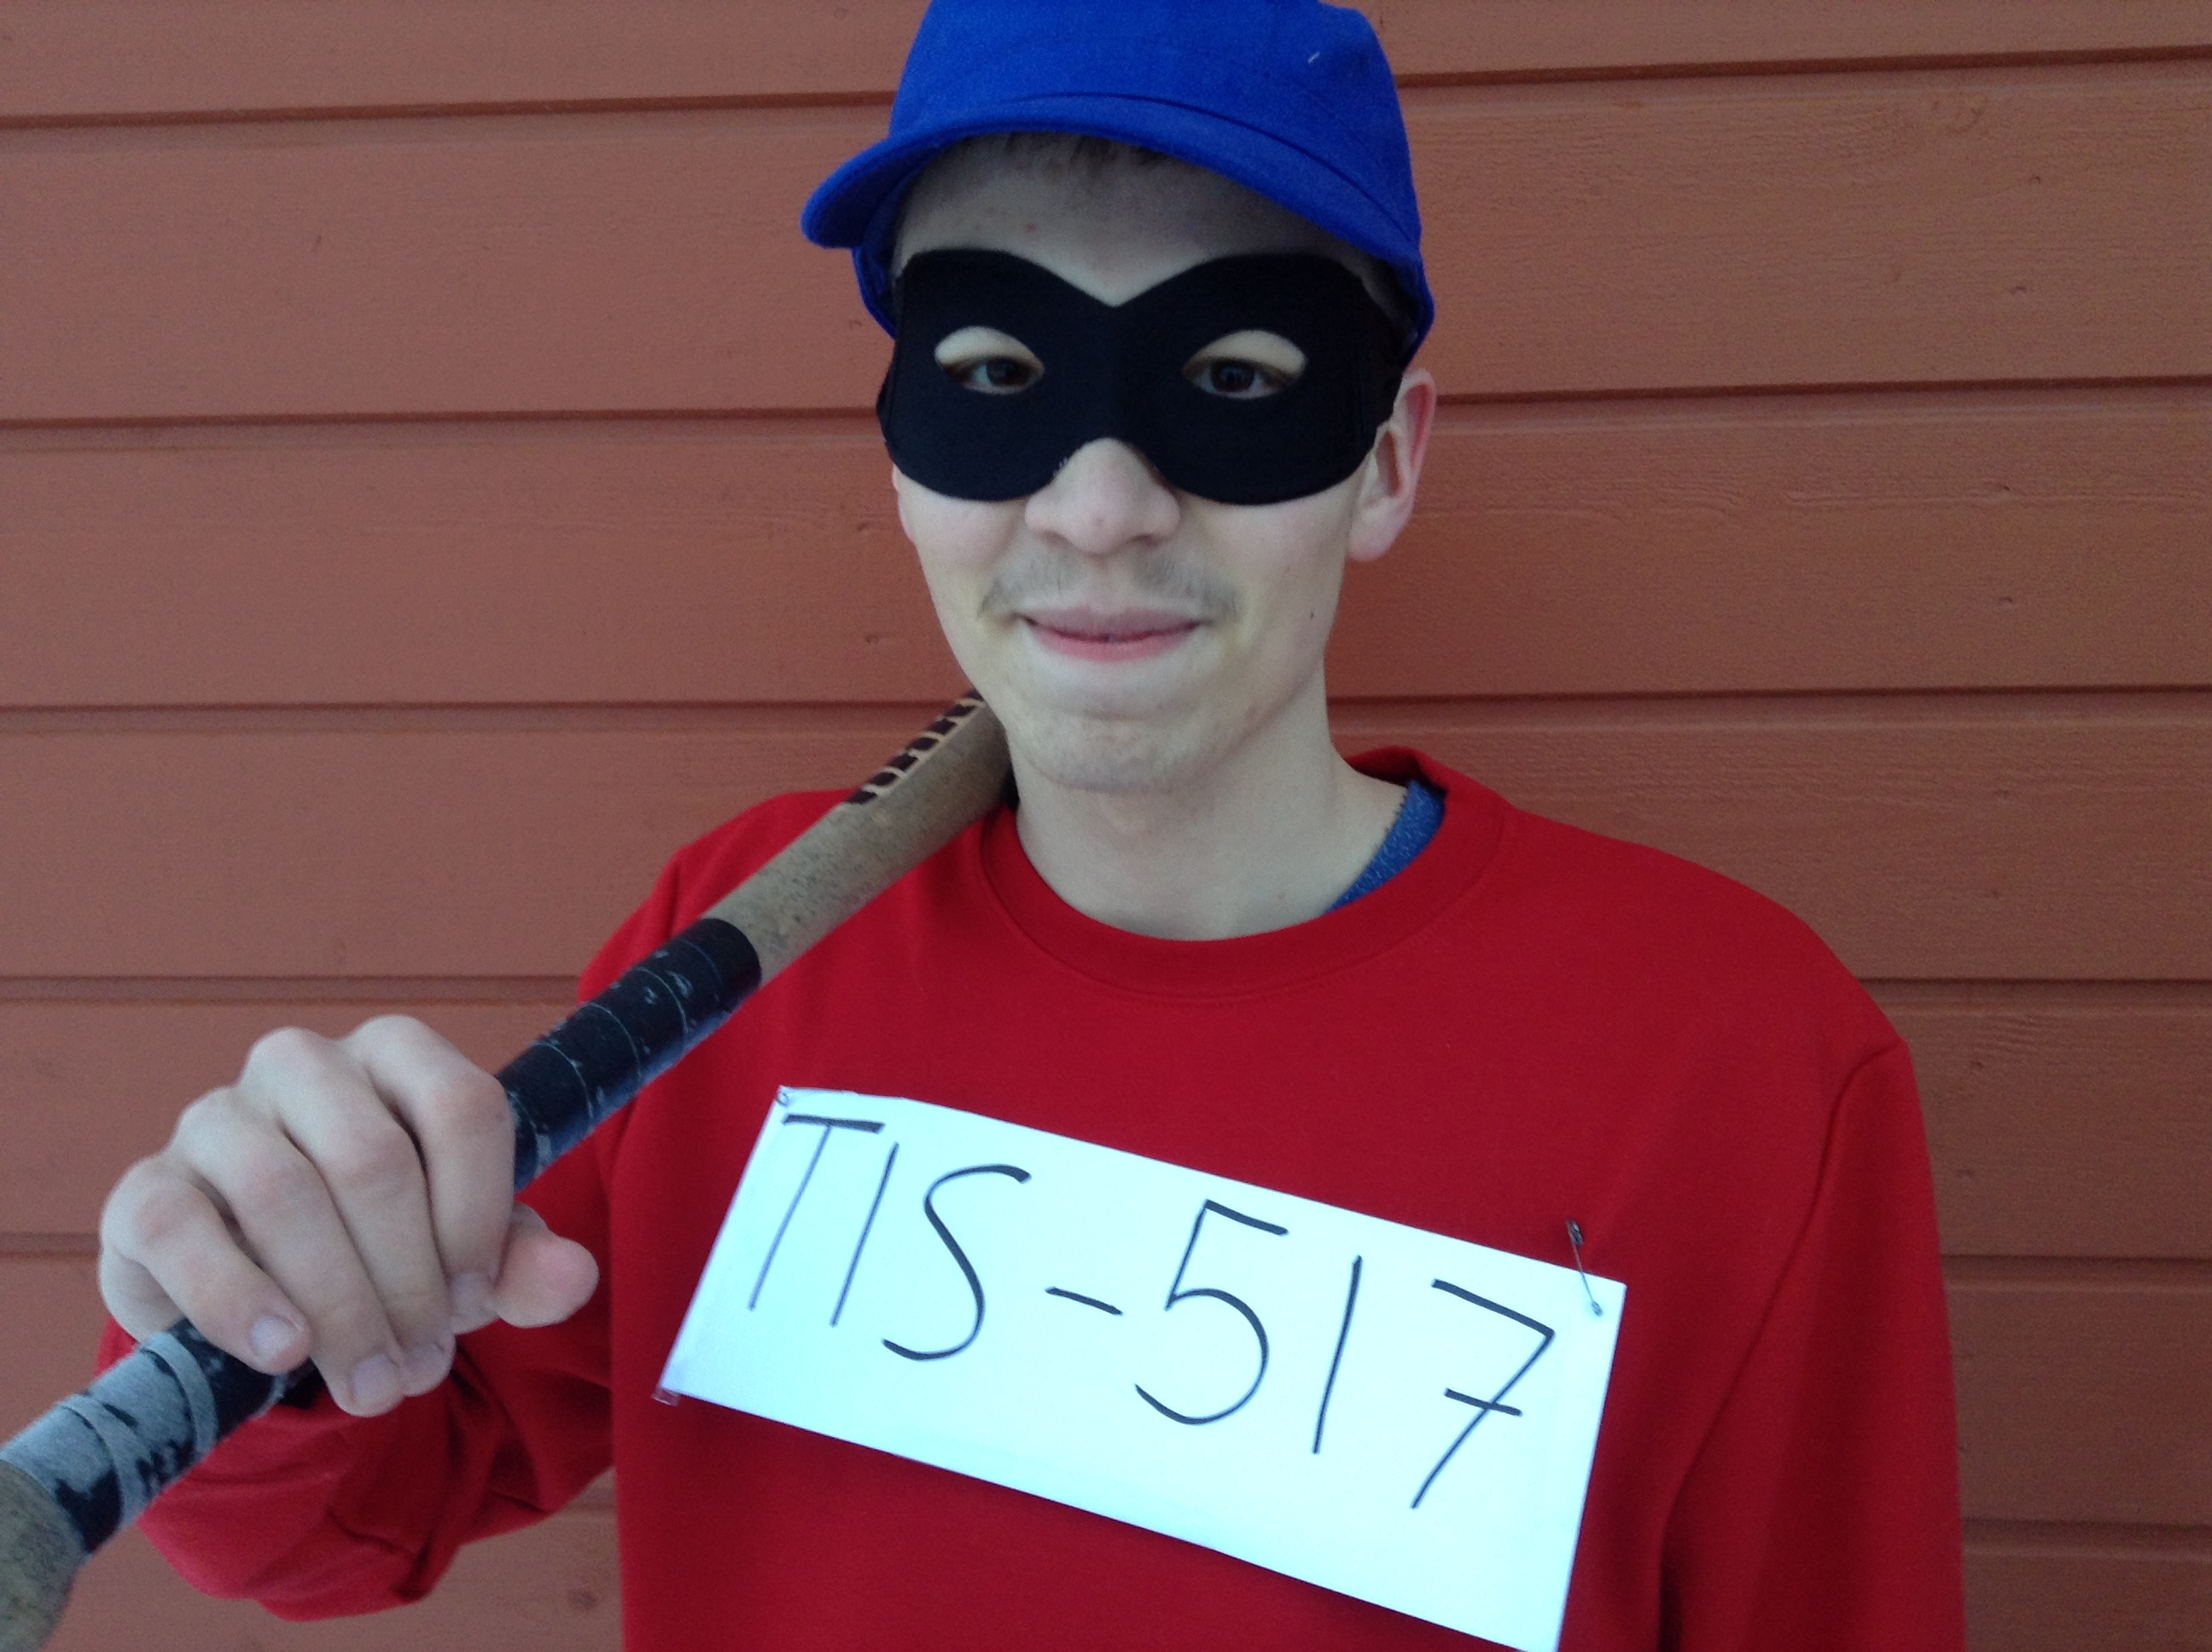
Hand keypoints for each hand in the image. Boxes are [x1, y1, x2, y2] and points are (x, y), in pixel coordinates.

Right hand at [98, 1017, 599, 1416]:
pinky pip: (182, 1232)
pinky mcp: (145, 1190)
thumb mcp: (465, 1254)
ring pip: (284, 1194)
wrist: (263, 1294)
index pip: (462, 1106)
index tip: (478, 1301)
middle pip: (375, 1160)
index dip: (478, 1215)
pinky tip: (283, 1351)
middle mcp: (303, 1064)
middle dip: (409, 1282)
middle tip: (423, 1367)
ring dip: (340, 1307)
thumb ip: (522, 1262)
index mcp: (396, 1054)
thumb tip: (575, 1278)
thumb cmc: (385, 1249)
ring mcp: (215, 1119)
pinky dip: (238, 1299)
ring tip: (373, 1383)